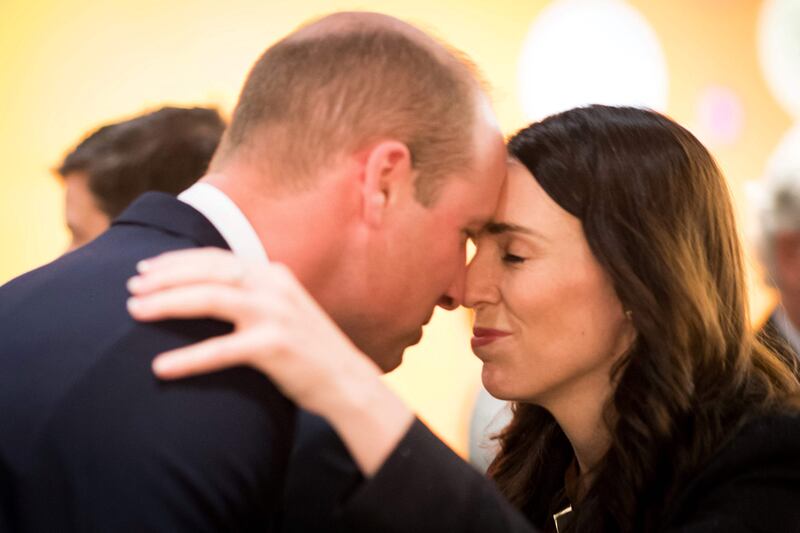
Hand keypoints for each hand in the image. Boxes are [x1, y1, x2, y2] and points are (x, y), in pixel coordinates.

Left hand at [127, 248, 412, 473]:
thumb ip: (252, 295)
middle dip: (165, 277)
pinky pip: (222, 350)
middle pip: (209, 272)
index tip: (146, 269)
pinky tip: (161, 367)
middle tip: (132, 287)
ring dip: (168, 303)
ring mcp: (276, 314)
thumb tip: (205, 291)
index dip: (178, 261)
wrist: (347, 381)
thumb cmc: (307, 349)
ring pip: (211, 299)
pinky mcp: (275, 346)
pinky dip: (188, 359)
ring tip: (134, 312)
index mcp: (273, 274)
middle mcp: (274, 286)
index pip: (217, 258)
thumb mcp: (282, 310)